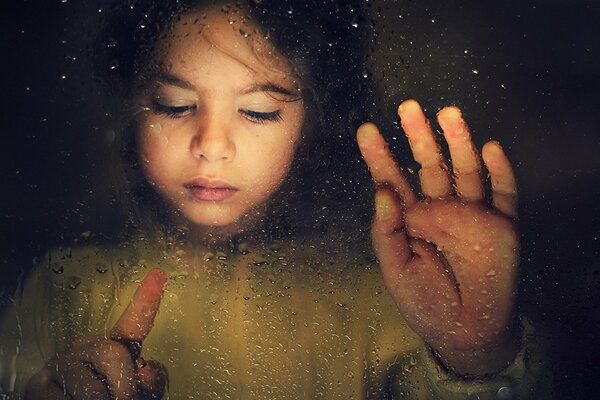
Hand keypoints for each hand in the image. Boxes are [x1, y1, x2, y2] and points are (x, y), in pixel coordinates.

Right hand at [25, 269, 167, 398]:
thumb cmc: (109, 399)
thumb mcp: (134, 392)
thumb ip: (149, 381)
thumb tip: (146, 371)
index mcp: (115, 346)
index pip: (133, 324)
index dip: (146, 301)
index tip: (159, 274)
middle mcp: (86, 347)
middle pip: (113, 354)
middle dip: (124, 384)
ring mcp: (60, 363)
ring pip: (91, 389)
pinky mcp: (38, 384)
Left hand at [357, 100, 519, 376]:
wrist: (464, 331)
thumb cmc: (424, 301)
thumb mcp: (395, 269)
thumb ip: (385, 231)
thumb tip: (382, 191)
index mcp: (411, 217)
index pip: (393, 180)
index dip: (380, 156)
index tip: (366, 130)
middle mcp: (440, 208)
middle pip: (429, 165)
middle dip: (419, 136)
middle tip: (407, 107)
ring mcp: (471, 214)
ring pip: (465, 169)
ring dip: (458, 141)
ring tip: (447, 113)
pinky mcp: (501, 225)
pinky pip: (503, 193)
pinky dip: (499, 170)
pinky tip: (490, 148)